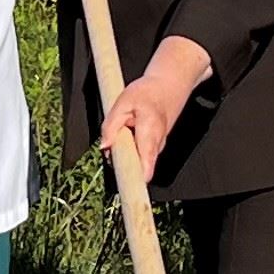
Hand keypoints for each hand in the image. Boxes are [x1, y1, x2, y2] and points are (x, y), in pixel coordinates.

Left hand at [98, 37, 209, 178]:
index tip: (123, 187)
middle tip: (113, 141)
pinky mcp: (155, 148)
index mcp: (149, 135)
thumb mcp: (123, 102)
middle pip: (135, 168)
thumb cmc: (148, 92)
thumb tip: (104, 147)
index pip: (145, 170)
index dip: (134, 183)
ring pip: (136, 162)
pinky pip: (138, 155)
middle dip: (119, 160)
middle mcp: (156, 146)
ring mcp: (157, 149)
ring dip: (123, 152)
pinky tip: (129, 132)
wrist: (170, 85)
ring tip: (124, 130)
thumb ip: (111, 125)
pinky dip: (129, 148)